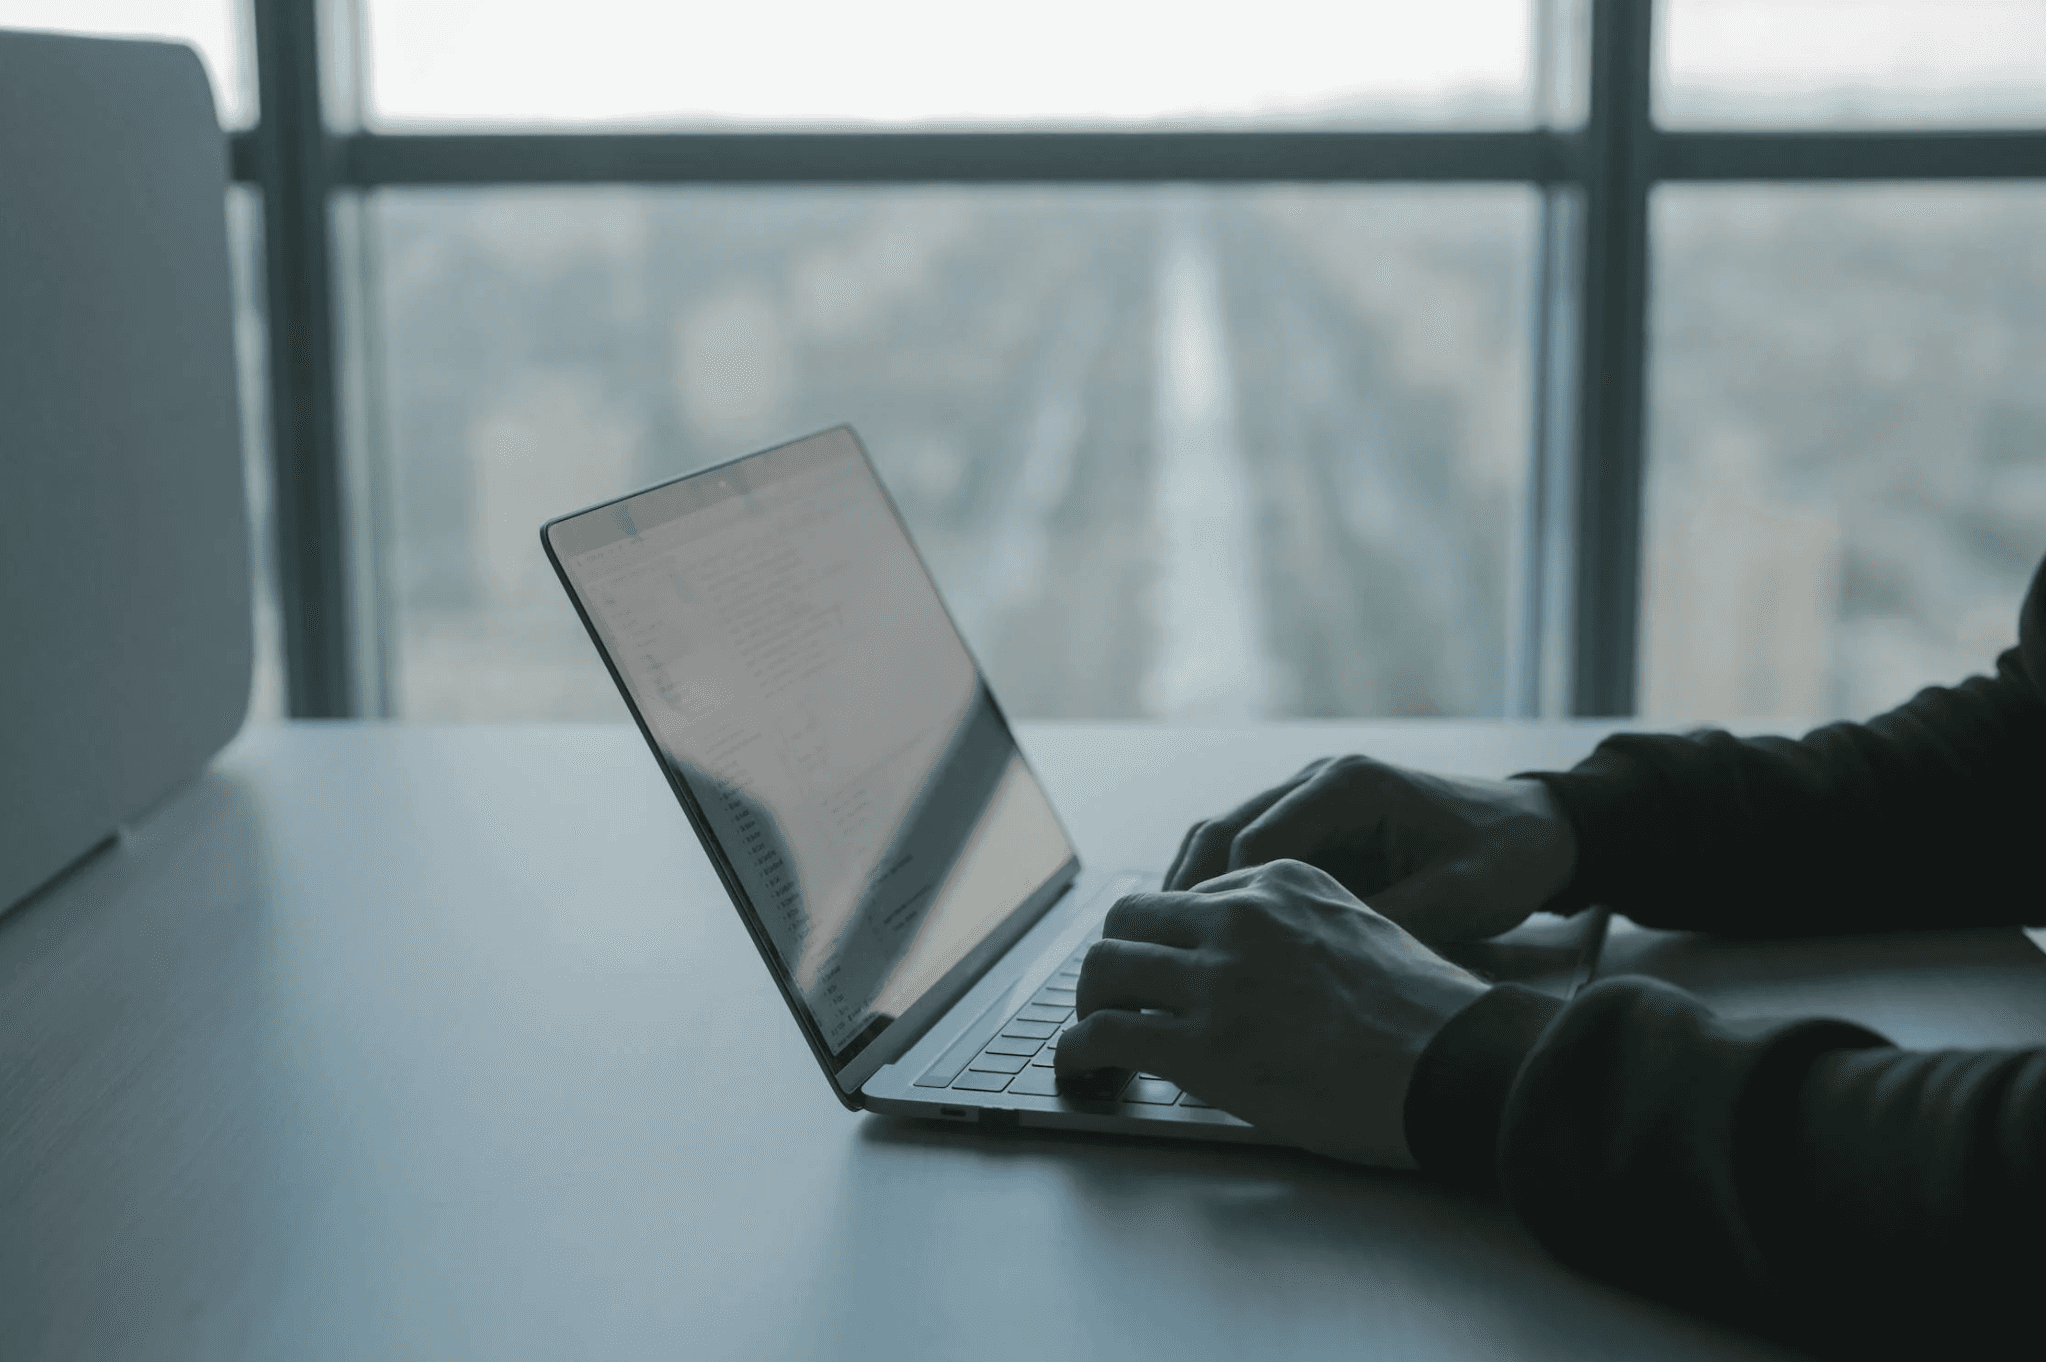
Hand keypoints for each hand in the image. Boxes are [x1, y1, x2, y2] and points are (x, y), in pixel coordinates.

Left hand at [1056, 860, 1488, 1167]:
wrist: (1458, 1066)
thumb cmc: (1430, 1016)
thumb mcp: (1366, 930)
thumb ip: (1302, 931)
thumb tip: (1264, 966)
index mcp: (1284, 880)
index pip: (1188, 895)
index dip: (1165, 940)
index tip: (1159, 969)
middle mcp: (1242, 916)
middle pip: (1131, 918)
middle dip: (1113, 960)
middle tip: (1111, 997)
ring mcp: (1219, 978)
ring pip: (1104, 968)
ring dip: (1088, 1003)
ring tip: (1090, 1034)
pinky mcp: (1204, 1044)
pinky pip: (1105, 1032)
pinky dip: (1077, 1050)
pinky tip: (1079, 1066)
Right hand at [1163, 755, 1577, 942]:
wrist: (1540, 831)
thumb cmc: (1506, 858)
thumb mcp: (1461, 897)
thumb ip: (1390, 920)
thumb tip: (1320, 965)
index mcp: (1352, 784)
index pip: (1260, 836)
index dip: (1222, 896)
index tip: (1197, 951)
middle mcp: (1321, 780)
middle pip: (1225, 828)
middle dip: (1187, 890)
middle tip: (1156, 952)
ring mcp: (1313, 798)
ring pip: (1225, 835)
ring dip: (1194, 887)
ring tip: (1166, 947)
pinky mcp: (1316, 823)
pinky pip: (1250, 850)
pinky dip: (1222, 888)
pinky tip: (1207, 934)